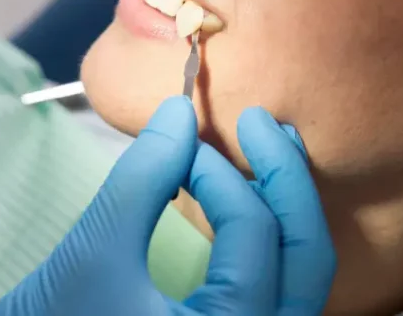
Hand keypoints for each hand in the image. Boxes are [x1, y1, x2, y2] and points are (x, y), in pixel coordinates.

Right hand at [0, 96, 335, 315]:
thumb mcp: (95, 250)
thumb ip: (142, 177)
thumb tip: (179, 112)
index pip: (253, 234)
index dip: (220, 172)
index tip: (179, 142)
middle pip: (307, 255)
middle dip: (286, 177)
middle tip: (259, 120)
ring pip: (304, 276)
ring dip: (289, 206)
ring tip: (271, 147)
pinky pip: (282, 291)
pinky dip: (274, 240)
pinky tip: (254, 198)